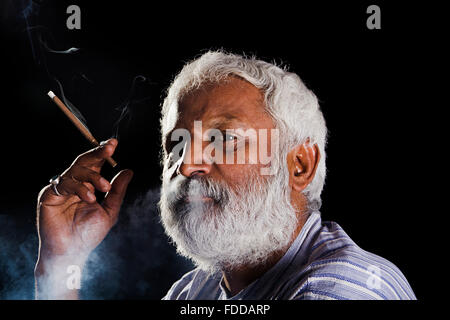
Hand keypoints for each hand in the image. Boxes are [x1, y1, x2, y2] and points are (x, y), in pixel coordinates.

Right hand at [36, 138, 132, 260]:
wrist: (72, 252)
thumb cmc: (89, 234)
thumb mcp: (109, 210)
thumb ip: (117, 191)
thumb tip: (128, 171)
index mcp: (88, 186)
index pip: (95, 164)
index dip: (103, 153)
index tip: (113, 143)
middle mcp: (73, 184)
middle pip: (84, 162)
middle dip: (97, 153)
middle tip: (110, 149)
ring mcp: (60, 189)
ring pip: (75, 171)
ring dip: (92, 177)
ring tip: (103, 188)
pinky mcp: (48, 196)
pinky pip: (64, 184)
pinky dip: (79, 188)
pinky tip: (89, 197)